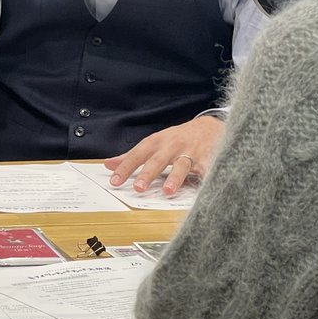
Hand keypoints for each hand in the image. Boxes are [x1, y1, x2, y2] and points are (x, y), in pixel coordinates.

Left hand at [104, 115, 225, 195]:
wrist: (208, 127)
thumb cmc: (176, 138)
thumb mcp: (153, 143)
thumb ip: (131, 156)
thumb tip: (108, 165)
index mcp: (155, 143)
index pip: (137, 156)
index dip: (125, 168)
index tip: (115, 181)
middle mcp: (171, 147)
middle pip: (158, 161)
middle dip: (147, 174)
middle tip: (138, 188)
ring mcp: (190, 153)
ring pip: (182, 165)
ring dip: (175, 178)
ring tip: (168, 191)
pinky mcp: (209, 160)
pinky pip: (208, 170)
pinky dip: (206, 179)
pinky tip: (203, 190)